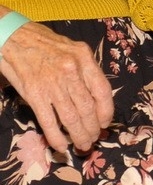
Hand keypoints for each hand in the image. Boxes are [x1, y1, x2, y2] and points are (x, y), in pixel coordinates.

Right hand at [0, 21, 114, 152]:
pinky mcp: (34, 94)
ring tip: (82, 145)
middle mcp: (71, 71)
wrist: (14, 38)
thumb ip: (85, 70)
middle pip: (87, 108)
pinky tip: (62, 146)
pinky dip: (56, 137)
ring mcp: (52, 83)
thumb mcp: (72, 49)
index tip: (105, 123)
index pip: (102, 90)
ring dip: (78, 135)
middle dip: (92, 129)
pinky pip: (49, 122)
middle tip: (93, 139)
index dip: (106, 111)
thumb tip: (95, 99)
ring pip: (71, 118)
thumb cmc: (44, 44)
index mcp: (83, 58)